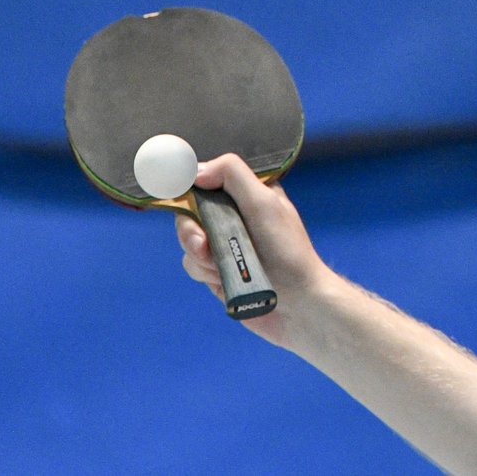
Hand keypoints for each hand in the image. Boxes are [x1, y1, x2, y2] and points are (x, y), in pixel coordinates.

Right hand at [176, 153, 335, 347]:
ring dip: (200, 256)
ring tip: (222, 267)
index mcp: (250, 194)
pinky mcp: (219, 270)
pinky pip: (193, 264)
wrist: (297, 305)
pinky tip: (224, 280)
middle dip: (192, 230)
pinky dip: (205, 273)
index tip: (178, 192)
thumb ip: (232, 176)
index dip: (190, 187)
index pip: (209, 178)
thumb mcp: (263, 202)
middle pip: (190, 211)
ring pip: (188, 240)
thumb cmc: (287, 251)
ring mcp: (227, 244)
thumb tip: (195, 170)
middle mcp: (237, 216)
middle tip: (204, 244)